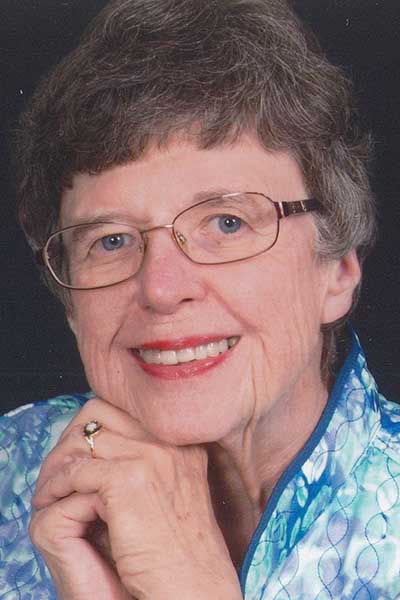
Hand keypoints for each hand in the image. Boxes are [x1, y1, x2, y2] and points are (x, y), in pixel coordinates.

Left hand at [31, 398, 241, 599]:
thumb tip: (101, 445)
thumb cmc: (178, 549)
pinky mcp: (128, 479)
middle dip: (71, 437)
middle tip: (57, 467)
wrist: (193, 585)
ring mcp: (151, 456)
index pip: (123, 408)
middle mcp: (169, 441)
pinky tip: (51, 501)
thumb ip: (147, 461)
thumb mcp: (170, 489)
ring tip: (50, 487)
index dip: (92, 428)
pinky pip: (75, 470)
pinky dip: (56, 485)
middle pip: (99, 413)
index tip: (76, 453)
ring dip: (59, 463)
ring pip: (83, 439)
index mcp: (182, 441)